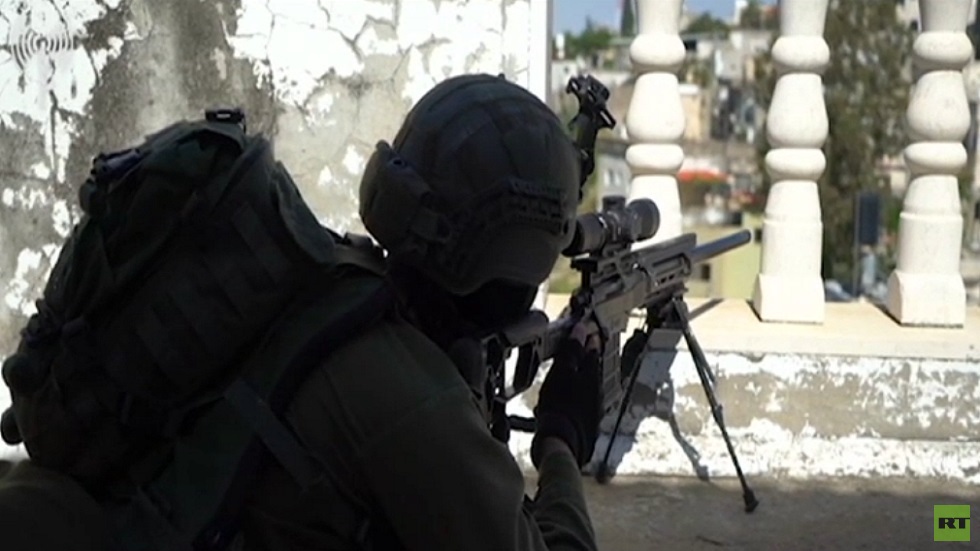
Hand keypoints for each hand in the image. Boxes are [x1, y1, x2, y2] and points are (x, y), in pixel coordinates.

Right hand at [530, 321, 601, 468]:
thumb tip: (581, 329)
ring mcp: (594, 409)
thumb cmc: (559, 404)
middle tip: (577, 353)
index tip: (586, 333)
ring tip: (567, 378)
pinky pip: (581, 406)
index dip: (588, 341)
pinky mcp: (587, 424)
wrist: (562, 442)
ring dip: (579, 382)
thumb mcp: (562, 372)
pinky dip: (574, 400)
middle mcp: (597, 392)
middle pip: (592, 371)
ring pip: (587, 389)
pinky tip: (565, 404)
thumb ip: (572, 350)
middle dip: (585, 362)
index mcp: (592, 376)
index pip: (592, 352)